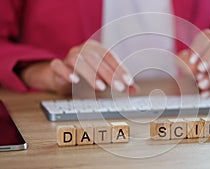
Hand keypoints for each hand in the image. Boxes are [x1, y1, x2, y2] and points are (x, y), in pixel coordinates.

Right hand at [21, 40, 137, 94]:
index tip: (129, 82)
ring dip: (90, 74)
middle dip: (109, 74)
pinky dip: (66, 72)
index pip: (110, 56)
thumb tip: (135, 89)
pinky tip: (75, 80)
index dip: (120, 69)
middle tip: (119, 88)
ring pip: (78, 60)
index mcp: (95, 49)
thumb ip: (118, 82)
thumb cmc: (85, 74)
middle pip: (96, 58)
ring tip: (101, 87)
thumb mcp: (103, 78)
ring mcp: (68, 56)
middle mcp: (82, 50)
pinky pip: (58, 66)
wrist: (60, 75)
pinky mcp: (56, 66)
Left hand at [178, 30, 209, 96]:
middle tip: (198, 71)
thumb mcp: (187, 61)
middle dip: (207, 59)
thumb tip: (187, 71)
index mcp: (208, 38)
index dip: (198, 48)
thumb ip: (185, 64)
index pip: (205, 37)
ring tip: (201, 85)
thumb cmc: (195, 63)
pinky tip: (207, 93)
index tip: (191, 61)